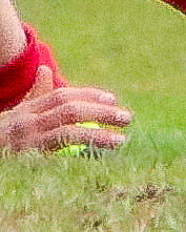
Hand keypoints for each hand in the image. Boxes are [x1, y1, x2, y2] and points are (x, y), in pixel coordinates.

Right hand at [0, 67, 130, 153]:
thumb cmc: (2, 135)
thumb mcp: (16, 115)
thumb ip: (35, 95)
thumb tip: (45, 70)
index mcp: (27, 109)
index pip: (62, 96)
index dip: (89, 95)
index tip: (112, 99)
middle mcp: (27, 122)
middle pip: (69, 110)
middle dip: (100, 112)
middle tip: (126, 118)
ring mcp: (26, 142)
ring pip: (67, 132)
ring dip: (96, 135)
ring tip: (120, 140)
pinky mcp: (26, 161)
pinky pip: (57, 156)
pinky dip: (77, 154)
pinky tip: (96, 157)